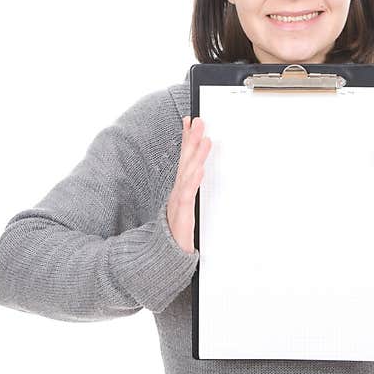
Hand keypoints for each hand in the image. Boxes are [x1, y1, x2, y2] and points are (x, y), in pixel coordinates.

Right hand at [166, 116, 210, 253]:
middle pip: (186, 160)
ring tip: (204, 138)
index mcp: (181, 186)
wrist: (168, 252)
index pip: (185, 157)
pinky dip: (193, 180)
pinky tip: (199, 169)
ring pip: (188, 173)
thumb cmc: (178, 228)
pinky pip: (188, 194)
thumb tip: (200, 170)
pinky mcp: (182, 212)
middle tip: (199, 121)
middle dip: (192, 139)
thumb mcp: (187, 204)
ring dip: (196, 155)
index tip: (191, 120)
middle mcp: (179, 189)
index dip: (188, 138)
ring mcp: (179, 199)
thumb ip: (192, 187)